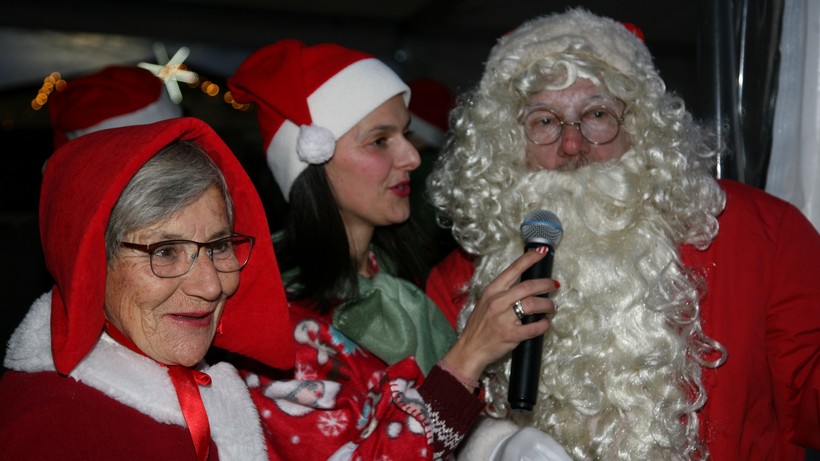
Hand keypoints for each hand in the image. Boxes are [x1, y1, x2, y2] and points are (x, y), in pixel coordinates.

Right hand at [441, 250, 558, 380]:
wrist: (470, 348)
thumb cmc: (479, 325)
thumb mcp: (485, 302)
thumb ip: (502, 293)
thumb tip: (526, 286)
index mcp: (492, 290)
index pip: (513, 270)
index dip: (529, 259)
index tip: (542, 252)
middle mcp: (498, 301)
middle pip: (528, 287)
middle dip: (546, 284)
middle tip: (554, 284)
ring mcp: (504, 318)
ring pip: (533, 305)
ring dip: (547, 305)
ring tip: (551, 307)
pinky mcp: (511, 335)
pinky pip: (534, 328)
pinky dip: (544, 324)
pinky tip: (545, 323)